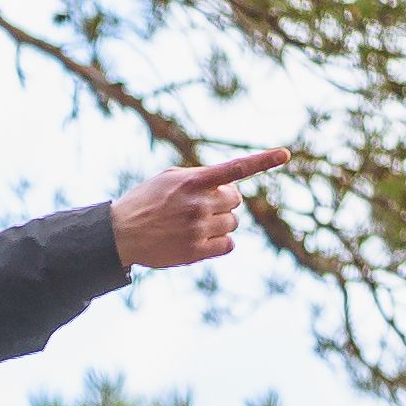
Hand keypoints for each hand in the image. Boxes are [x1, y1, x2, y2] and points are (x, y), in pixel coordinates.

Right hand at [111, 147, 290, 269]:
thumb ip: (200, 177)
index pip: (235, 168)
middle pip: (236, 200)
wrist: (120, 234)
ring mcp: (199, 228)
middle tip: (201, 206)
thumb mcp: (169, 178)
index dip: (263, 160)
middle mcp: (199, 203)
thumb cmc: (146, 202)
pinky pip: (228, 244)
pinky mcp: (196, 251)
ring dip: (220, 223)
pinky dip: (220, 242)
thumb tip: (232, 185)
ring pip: (233, 223)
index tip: (286, 154)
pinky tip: (202, 239)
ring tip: (195, 224)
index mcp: (193, 181)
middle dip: (224, 202)